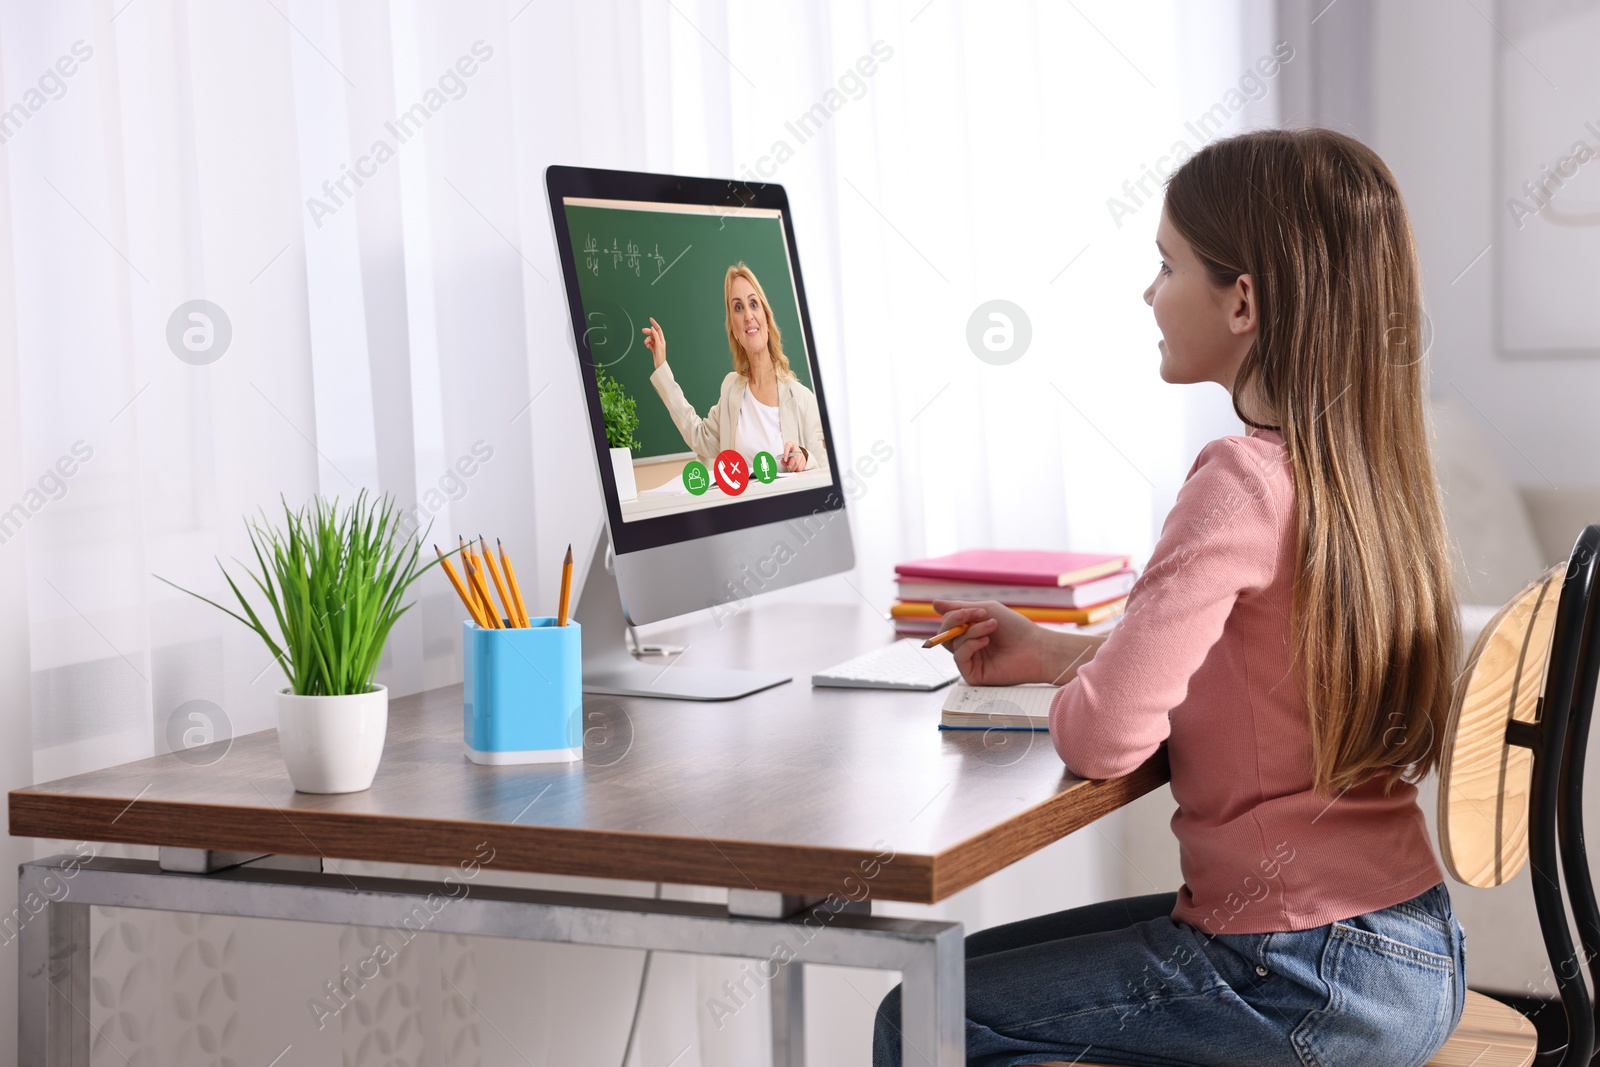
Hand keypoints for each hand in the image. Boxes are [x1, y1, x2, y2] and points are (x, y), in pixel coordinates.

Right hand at [642, 317, 665, 369]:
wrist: (659, 365)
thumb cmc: (661, 356)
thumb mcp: (658, 345)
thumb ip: (655, 336)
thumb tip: (653, 328)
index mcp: (662, 339)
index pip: (658, 329)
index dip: (654, 324)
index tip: (650, 319)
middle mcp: (659, 341)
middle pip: (652, 333)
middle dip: (648, 332)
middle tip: (642, 330)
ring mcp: (656, 345)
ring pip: (650, 339)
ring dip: (647, 340)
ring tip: (646, 344)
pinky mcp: (653, 348)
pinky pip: (649, 344)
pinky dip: (647, 344)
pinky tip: (647, 347)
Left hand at [780, 441, 804, 471]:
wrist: (796, 451)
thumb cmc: (789, 452)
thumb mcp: (785, 453)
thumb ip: (782, 457)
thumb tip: (783, 462)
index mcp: (790, 445)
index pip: (788, 446)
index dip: (786, 453)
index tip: (785, 460)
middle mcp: (796, 448)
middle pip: (794, 457)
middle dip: (791, 464)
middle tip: (788, 468)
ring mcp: (801, 454)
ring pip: (798, 463)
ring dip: (793, 468)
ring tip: (790, 470)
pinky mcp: (804, 459)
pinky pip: (801, 466)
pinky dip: (797, 470)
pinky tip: (794, 470)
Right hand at [930, 599, 1047, 686]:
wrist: (1036, 648)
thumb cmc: (1016, 628)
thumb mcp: (986, 610)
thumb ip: (959, 608)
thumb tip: (933, 603)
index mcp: (970, 632)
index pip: (948, 625)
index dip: (953, 615)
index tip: (970, 610)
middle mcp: (968, 648)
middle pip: (945, 635)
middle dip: (955, 621)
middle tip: (974, 615)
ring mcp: (971, 662)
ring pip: (953, 644)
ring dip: (970, 631)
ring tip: (991, 626)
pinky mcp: (973, 675)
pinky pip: (959, 658)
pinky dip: (970, 645)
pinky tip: (985, 641)